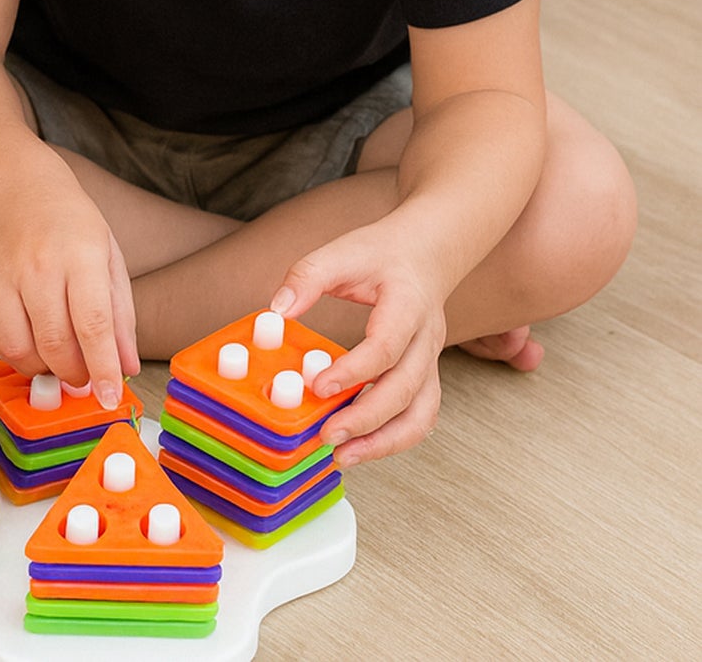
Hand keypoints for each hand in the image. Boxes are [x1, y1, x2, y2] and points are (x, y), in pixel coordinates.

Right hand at [0, 154, 138, 408]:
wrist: (19, 189)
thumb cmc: (72, 228)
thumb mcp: (109, 260)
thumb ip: (120, 317)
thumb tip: (125, 369)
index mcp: (80, 255)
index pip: (93, 324)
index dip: (102, 369)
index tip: (110, 399)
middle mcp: (37, 263)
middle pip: (54, 344)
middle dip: (73, 374)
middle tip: (81, 376)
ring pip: (15, 349)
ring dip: (38, 368)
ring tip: (52, 356)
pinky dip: (2, 355)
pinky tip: (20, 340)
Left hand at [270, 219, 449, 466]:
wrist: (426, 252)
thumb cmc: (381, 253)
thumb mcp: (340, 252)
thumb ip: (307, 277)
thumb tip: (276, 310)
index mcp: (408, 305)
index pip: (386, 347)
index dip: (354, 371)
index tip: (318, 386)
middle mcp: (427, 340)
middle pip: (407, 390)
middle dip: (367, 419)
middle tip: (326, 435)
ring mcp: (431, 362)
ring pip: (421, 414)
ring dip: (385, 442)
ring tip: (344, 456)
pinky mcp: (425, 376)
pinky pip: (418, 416)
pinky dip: (393, 438)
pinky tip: (360, 446)